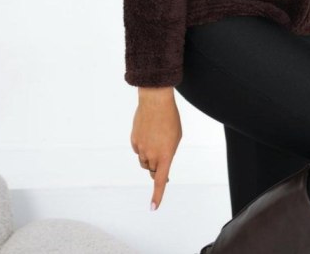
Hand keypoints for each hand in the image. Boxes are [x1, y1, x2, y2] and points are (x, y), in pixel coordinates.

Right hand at [130, 87, 181, 209]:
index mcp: (166, 155)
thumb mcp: (176, 137)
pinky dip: (142, 146)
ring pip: (144, 161)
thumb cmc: (170, 118)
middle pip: (152, 170)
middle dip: (156, 167)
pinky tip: (147, 133)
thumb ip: (168, 153)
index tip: (153, 207)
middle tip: (161, 155)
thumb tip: (157, 162)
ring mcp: (141, 148)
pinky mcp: (134, 141)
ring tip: (155, 139)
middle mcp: (152, 155)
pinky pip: (138, 150)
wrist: (155, 101)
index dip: (157, 195)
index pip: (160, 180)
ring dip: (149, 156)